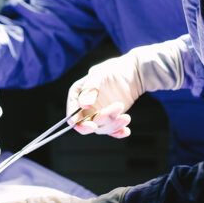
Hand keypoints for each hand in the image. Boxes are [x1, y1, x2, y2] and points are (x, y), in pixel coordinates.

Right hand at [66, 40, 186, 135]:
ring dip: (114, 125)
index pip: (72, 114)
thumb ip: (90, 88)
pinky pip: (111, 131)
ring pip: (101, 128)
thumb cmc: (112, 69)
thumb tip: (83, 105)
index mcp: (77, 95)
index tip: (93, 125)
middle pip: (87, 124)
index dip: (79, 123)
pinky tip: (126, 131)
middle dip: (102, 121)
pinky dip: (118, 133)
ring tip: (127, 117)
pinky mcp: (109, 119)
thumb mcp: (99, 74)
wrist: (131, 73)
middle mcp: (84, 107)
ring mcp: (97, 114)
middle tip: (117, 110)